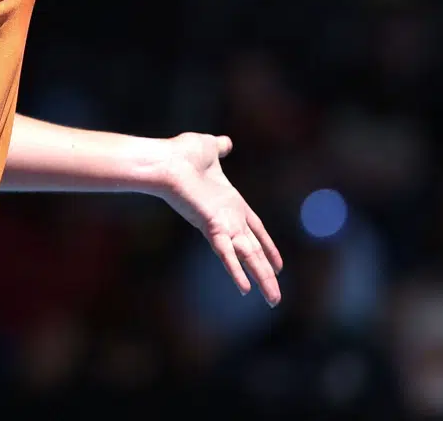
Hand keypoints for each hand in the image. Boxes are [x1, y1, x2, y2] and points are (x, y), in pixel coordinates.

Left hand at [158, 132, 283, 305]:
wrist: (165, 160)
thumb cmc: (181, 153)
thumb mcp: (208, 148)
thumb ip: (219, 148)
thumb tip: (226, 142)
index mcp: (231, 202)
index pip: (255, 229)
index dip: (267, 246)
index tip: (278, 264)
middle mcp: (228, 217)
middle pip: (254, 250)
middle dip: (266, 273)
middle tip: (275, 297)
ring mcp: (221, 224)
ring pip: (247, 256)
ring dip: (261, 278)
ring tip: (273, 301)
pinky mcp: (211, 228)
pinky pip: (227, 253)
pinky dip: (236, 270)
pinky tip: (244, 289)